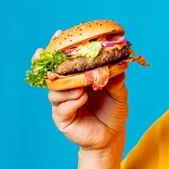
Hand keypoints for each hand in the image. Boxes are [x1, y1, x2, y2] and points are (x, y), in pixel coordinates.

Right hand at [33, 30, 128, 151]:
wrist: (113, 135)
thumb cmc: (114, 111)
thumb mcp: (119, 93)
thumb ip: (117, 79)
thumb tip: (119, 64)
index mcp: (79, 78)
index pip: (66, 61)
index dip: (60, 47)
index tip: (59, 33)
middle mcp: (67, 89)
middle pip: (53, 73)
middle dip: (50, 62)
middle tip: (48, 52)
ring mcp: (62, 103)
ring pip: (55, 91)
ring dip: (66, 85)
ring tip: (81, 86)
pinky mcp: (62, 118)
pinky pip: (62, 108)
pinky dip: (71, 101)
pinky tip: (81, 98)